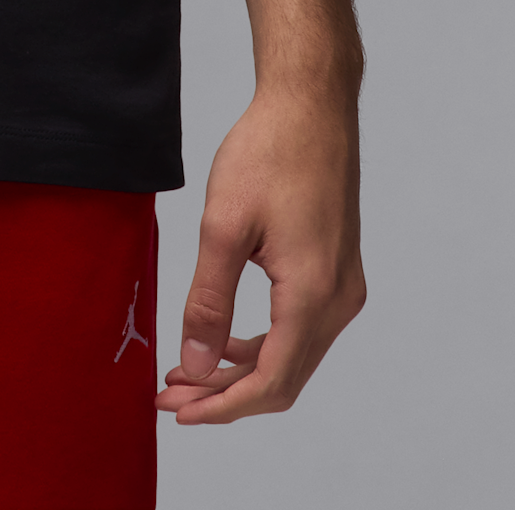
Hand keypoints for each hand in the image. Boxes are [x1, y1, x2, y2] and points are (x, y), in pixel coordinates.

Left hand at [157, 82, 363, 423]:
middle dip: (226, 394)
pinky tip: (224, 338)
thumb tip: (197, 366)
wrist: (310, 104)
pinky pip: (302, 329)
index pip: (271, 381)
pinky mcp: (338, 271)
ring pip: (294, 356)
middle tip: (170, 394)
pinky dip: (263, 343)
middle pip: (284, 378)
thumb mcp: (223, 225)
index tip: (176, 410)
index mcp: (313, 294)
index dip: (222, 406)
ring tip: (188, 370)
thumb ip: (209, 301)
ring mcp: (344, 286)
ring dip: (243, 371)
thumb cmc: (268, 152)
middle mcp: (339, 300)